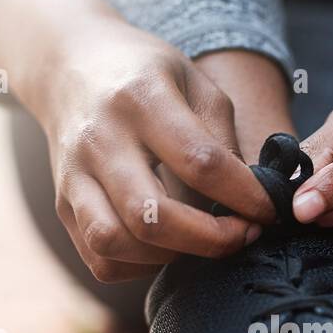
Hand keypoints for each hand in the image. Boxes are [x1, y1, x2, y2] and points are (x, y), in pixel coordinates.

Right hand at [38, 18, 279, 280]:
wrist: (68, 65)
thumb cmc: (145, 75)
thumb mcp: (194, 82)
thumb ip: (221, 138)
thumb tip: (248, 199)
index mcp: (141, 99)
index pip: (201, 163)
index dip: (245, 196)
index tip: (269, 210)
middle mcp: (100, 140)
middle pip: (152, 217)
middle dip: (210, 240)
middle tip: (242, 235)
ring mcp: (73, 177)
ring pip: (115, 244)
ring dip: (169, 257)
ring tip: (198, 240)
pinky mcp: (62, 206)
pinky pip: (100, 261)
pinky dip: (140, 267)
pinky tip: (164, 246)